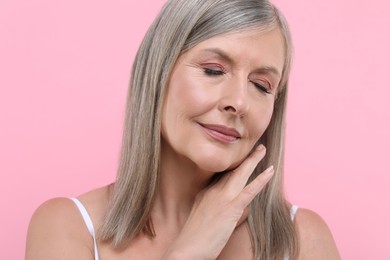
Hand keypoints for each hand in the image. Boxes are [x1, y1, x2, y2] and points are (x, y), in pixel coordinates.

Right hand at [163, 145, 273, 259]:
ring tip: (262, 149)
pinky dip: (261, 179)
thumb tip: (235, 210)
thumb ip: (218, 210)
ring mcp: (222, 198)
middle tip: (255, 147)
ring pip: (241, 174)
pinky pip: (249, 190)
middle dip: (244, 158)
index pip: (222, 175)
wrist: (187, 249)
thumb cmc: (194, 238)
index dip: (233, 165)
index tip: (242, 158)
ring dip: (253, 161)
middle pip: (231, 170)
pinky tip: (270, 171)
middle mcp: (213, 191)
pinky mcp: (230, 207)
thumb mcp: (203, 218)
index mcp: (205, 192)